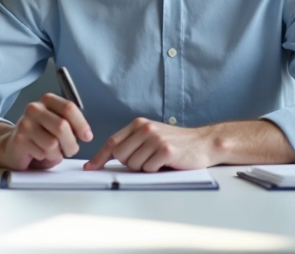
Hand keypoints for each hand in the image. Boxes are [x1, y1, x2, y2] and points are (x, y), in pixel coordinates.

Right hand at [8, 93, 92, 170]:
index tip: (87, 137)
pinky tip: (39, 153)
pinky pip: (42, 153)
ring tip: (52, 152)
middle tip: (70, 150)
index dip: (81, 124)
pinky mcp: (19, 140)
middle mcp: (34, 108)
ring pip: (52, 143)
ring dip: (57, 153)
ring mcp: (25, 123)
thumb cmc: (41, 136)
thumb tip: (86, 135)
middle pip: (62, 126)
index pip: (69, 108)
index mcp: (48, 100)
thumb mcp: (58, 125)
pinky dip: (46, 158)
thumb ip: (72, 125)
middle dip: (71, 144)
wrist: (14, 147)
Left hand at [84, 117, 215, 171]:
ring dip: (144, 168)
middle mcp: (145, 129)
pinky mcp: (165, 150)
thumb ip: (132, 143)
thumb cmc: (176, 143)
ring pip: (133, 165)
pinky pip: (148, 169)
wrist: (204, 143)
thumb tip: (108, 159)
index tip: (90, 168)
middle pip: (120, 156)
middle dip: (130, 163)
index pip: (112, 142)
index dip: (99, 157)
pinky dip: (155, 170)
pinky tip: (166, 163)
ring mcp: (155, 138)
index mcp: (139, 124)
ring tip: (158, 160)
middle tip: (147, 160)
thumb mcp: (151, 136)